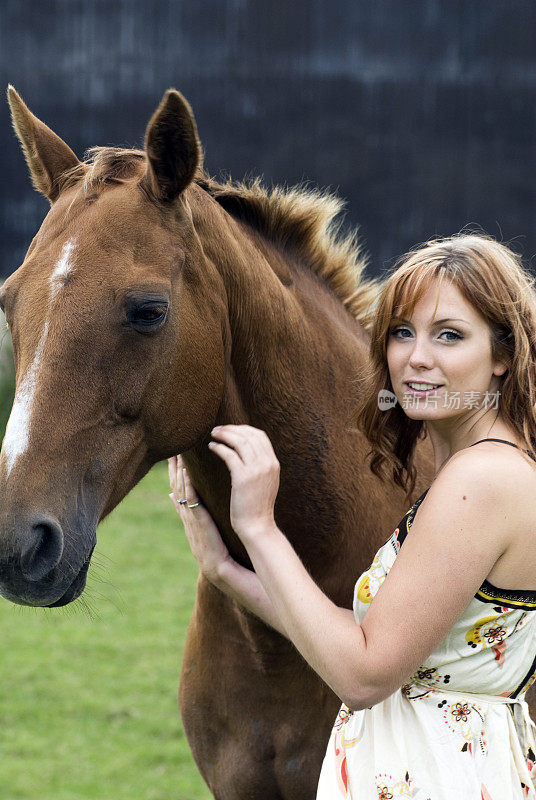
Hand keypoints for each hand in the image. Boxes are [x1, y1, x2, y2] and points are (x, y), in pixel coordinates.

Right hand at [168, 455, 230, 582]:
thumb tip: (170, 494)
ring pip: (180, 488)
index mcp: (186, 512)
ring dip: (178, 470)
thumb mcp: (195, 523)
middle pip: (175, 483)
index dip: (174, 469)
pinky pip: (191, 500)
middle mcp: (185, 512)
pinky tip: (188, 473)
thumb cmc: (211, 544)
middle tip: (171, 446)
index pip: (177, 485)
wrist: (218, 565)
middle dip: (173, 465)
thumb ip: (184, 508)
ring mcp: (190, 516)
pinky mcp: (199, 520)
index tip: (172, 452)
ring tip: (177, 453)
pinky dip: (188, 486)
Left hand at [208, 424, 279, 539]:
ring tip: (213, 434)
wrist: (257, 525)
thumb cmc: (257, 506)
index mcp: (273, 463)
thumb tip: (249, 453)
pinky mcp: (243, 477)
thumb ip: (261, 466)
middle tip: (218, 429)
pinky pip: (229, 455)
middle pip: (250, 435)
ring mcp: (256, 470)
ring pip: (240, 441)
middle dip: (232, 428)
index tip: (231, 429)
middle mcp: (267, 463)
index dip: (244, 429)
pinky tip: (212, 447)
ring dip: (224, 434)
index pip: (260, 436)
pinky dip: (219, 447)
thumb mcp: (265, 481)